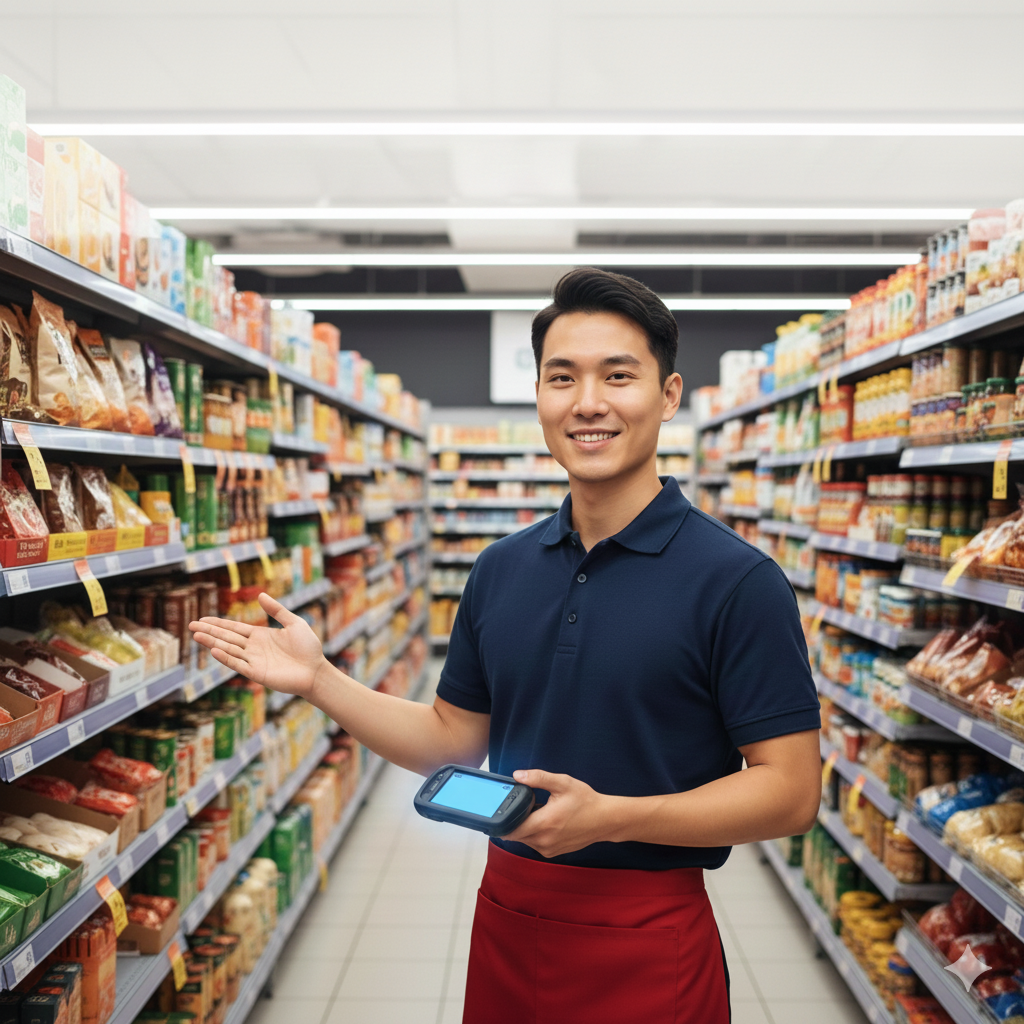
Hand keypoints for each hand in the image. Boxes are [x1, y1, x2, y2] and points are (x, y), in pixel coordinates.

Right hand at [189, 592, 328, 698]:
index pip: (234, 628)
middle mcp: (253, 648)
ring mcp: (253, 661)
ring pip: (228, 650)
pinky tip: (214, 651)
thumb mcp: (294, 623)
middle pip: (226, 638)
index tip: (202, 619)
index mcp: (260, 636)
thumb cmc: (308, 647)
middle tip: (191, 626)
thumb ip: (277, 610)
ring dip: (212, 643)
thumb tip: (261, 595)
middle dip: (209, 632)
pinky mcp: (257, 673)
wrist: (316, 670)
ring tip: (197, 636)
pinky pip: (238, 664)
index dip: (218, 624)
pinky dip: (226, 658)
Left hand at [502, 770, 615, 858]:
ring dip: (524, 828)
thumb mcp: (563, 783)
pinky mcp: (552, 853)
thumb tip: (517, 775)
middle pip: (515, 835)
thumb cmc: (585, 801)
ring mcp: (548, 849)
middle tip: (520, 807)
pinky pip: (534, 845)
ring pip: (524, 841)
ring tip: (535, 813)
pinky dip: (534, 835)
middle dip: (513, 822)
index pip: (511, 829)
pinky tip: (544, 822)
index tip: (501, 810)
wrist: (605, 820)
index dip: (503, 820)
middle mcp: (544, 841)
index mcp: (544, 823)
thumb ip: (538, 778)